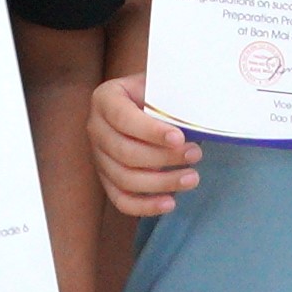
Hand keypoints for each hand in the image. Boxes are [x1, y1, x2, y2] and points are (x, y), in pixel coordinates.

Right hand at [87, 73, 197, 219]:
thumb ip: (170, 99)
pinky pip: (122, 200)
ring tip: (192, 177)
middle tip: (195, 154)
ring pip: (125, 179)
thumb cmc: (158, 92)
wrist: (148, 101)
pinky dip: (145, 206)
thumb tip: (193, 120)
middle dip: (164, 157)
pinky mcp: (107, 179)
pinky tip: (170, 203)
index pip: (124, 119)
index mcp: (105, 98)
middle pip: (125, 152)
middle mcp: (96, 128)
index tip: (180, 138)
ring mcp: (99, 156)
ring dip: (162, 183)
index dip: (151, 131)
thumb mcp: (161, 85)